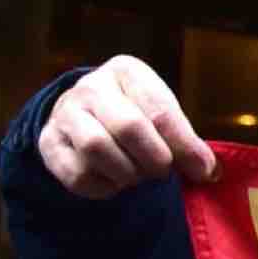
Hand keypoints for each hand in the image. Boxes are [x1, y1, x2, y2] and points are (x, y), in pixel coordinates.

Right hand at [34, 56, 215, 197]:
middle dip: (154, 159)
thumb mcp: (161, 112)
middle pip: (128, 128)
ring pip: (97, 150)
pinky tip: (113, 181)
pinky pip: (78, 175)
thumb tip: (209, 171)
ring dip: (126, 173)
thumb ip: (184, 138)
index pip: (160, 111)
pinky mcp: (48, 143)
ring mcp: (64, 113)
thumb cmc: (133, 111)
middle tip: (162, 172)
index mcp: (126, 71)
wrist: (83, 113)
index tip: (203, 171)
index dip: (184, 147)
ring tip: (136, 175)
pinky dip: (103, 188)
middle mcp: (91, 87)